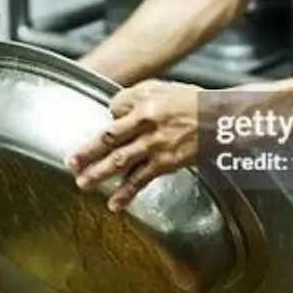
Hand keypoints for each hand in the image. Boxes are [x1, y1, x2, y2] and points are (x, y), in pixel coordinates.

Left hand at [66, 80, 200, 211]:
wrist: (221, 119)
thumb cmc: (194, 102)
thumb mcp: (164, 89)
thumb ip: (137, 97)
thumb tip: (115, 112)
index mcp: (146, 101)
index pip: (115, 108)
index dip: (110, 116)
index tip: (109, 125)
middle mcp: (147, 122)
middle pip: (109, 137)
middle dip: (87, 151)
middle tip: (71, 161)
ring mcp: (156, 144)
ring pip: (120, 160)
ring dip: (99, 173)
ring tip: (83, 182)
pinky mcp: (166, 162)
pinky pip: (141, 179)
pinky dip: (127, 193)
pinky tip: (115, 204)